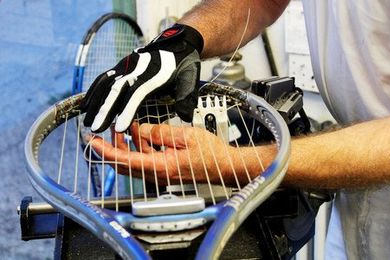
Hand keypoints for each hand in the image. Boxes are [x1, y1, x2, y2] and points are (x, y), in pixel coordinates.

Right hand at [80, 24, 203, 132]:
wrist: (177, 44)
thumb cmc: (184, 65)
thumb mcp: (191, 79)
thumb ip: (186, 97)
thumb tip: (185, 116)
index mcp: (154, 74)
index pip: (137, 94)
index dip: (127, 111)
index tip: (119, 128)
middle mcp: (136, 68)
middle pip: (117, 90)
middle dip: (104, 110)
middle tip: (95, 128)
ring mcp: (126, 65)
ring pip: (106, 84)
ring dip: (95, 103)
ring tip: (87, 122)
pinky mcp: (121, 66)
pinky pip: (103, 79)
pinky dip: (93, 92)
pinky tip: (86, 105)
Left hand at [87, 123, 259, 185]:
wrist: (225, 166)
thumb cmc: (210, 154)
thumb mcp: (185, 136)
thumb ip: (159, 133)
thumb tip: (138, 131)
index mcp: (161, 167)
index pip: (124, 161)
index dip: (106, 151)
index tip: (93, 141)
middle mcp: (157, 174)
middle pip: (125, 163)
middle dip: (112, 146)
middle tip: (104, 130)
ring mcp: (161, 173)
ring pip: (134, 161)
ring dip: (125, 145)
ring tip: (122, 128)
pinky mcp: (165, 169)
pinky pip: (145, 159)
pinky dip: (138, 147)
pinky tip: (139, 133)